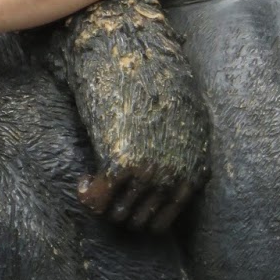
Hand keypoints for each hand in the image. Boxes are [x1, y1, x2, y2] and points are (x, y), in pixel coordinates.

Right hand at [64, 0, 209, 233]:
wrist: (139, 57)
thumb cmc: (159, 85)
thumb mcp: (187, 122)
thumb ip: (181, 153)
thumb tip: (170, 172)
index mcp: (195, 172)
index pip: (164, 221)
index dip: (139, 215)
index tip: (123, 200)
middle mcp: (175, 178)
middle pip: (139, 222)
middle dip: (119, 212)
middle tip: (103, 192)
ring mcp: (151, 174)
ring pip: (118, 215)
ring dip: (102, 204)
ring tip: (92, 183)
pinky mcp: (123, 165)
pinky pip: (98, 200)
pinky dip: (87, 195)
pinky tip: (83, 181)